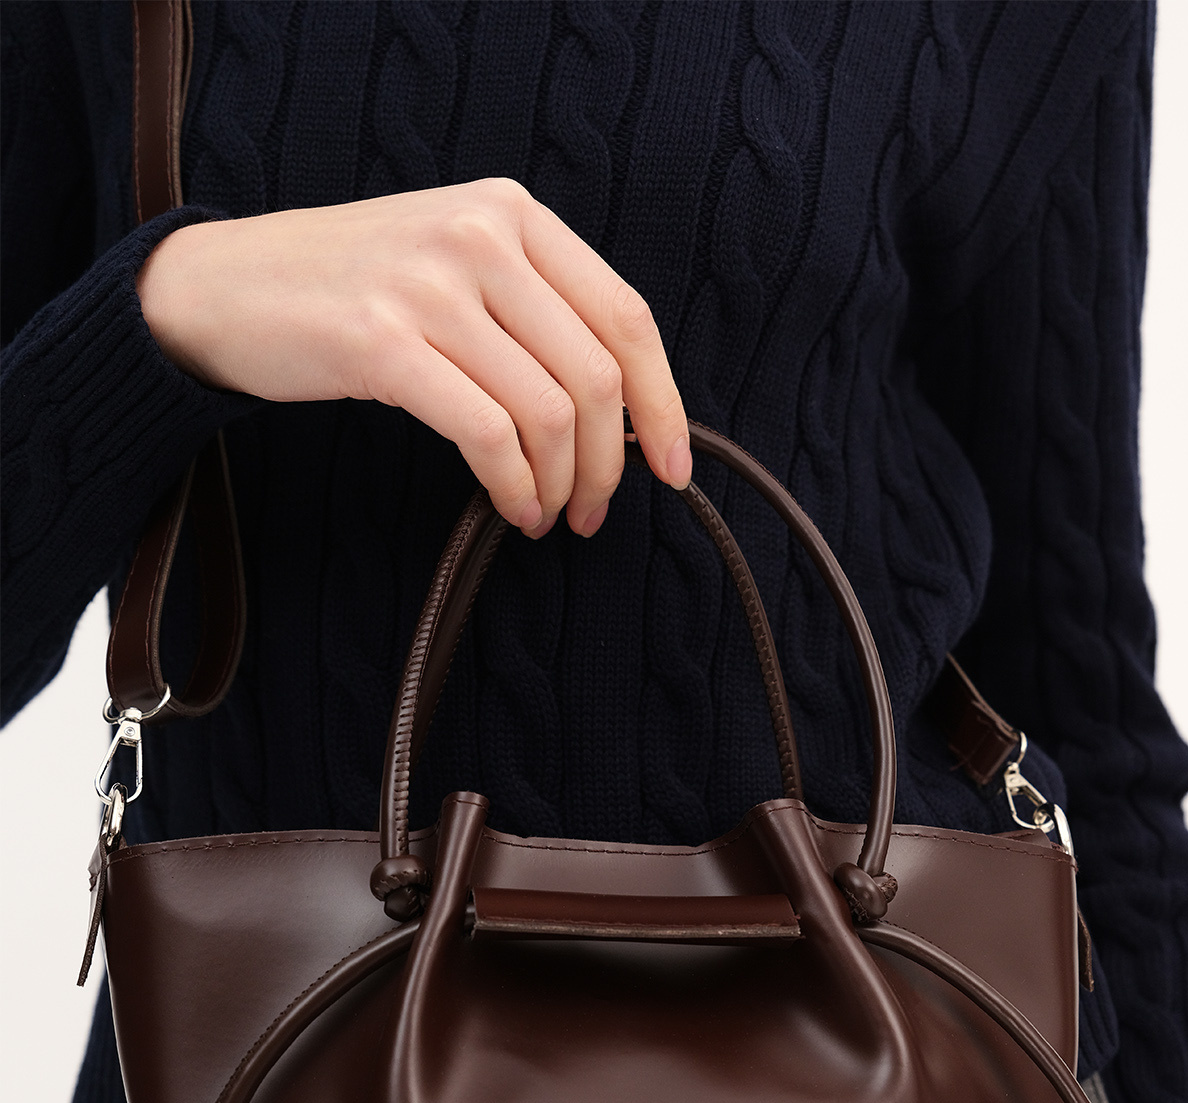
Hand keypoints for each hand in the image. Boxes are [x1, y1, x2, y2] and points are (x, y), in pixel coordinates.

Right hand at [136, 178, 690, 536]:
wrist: (224, 287)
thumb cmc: (347, 291)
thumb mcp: (451, 262)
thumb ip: (530, 308)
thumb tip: (618, 412)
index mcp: (511, 212)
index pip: (625, 316)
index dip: (662, 404)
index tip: (674, 468)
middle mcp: (479, 236)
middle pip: (596, 374)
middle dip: (609, 464)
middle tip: (594, 511)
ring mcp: (431, 287)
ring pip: (548, 411)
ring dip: (560, 484)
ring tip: (546, 515)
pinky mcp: (383, 343)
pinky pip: (487, 434)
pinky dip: (513, 487)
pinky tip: (511, 508)